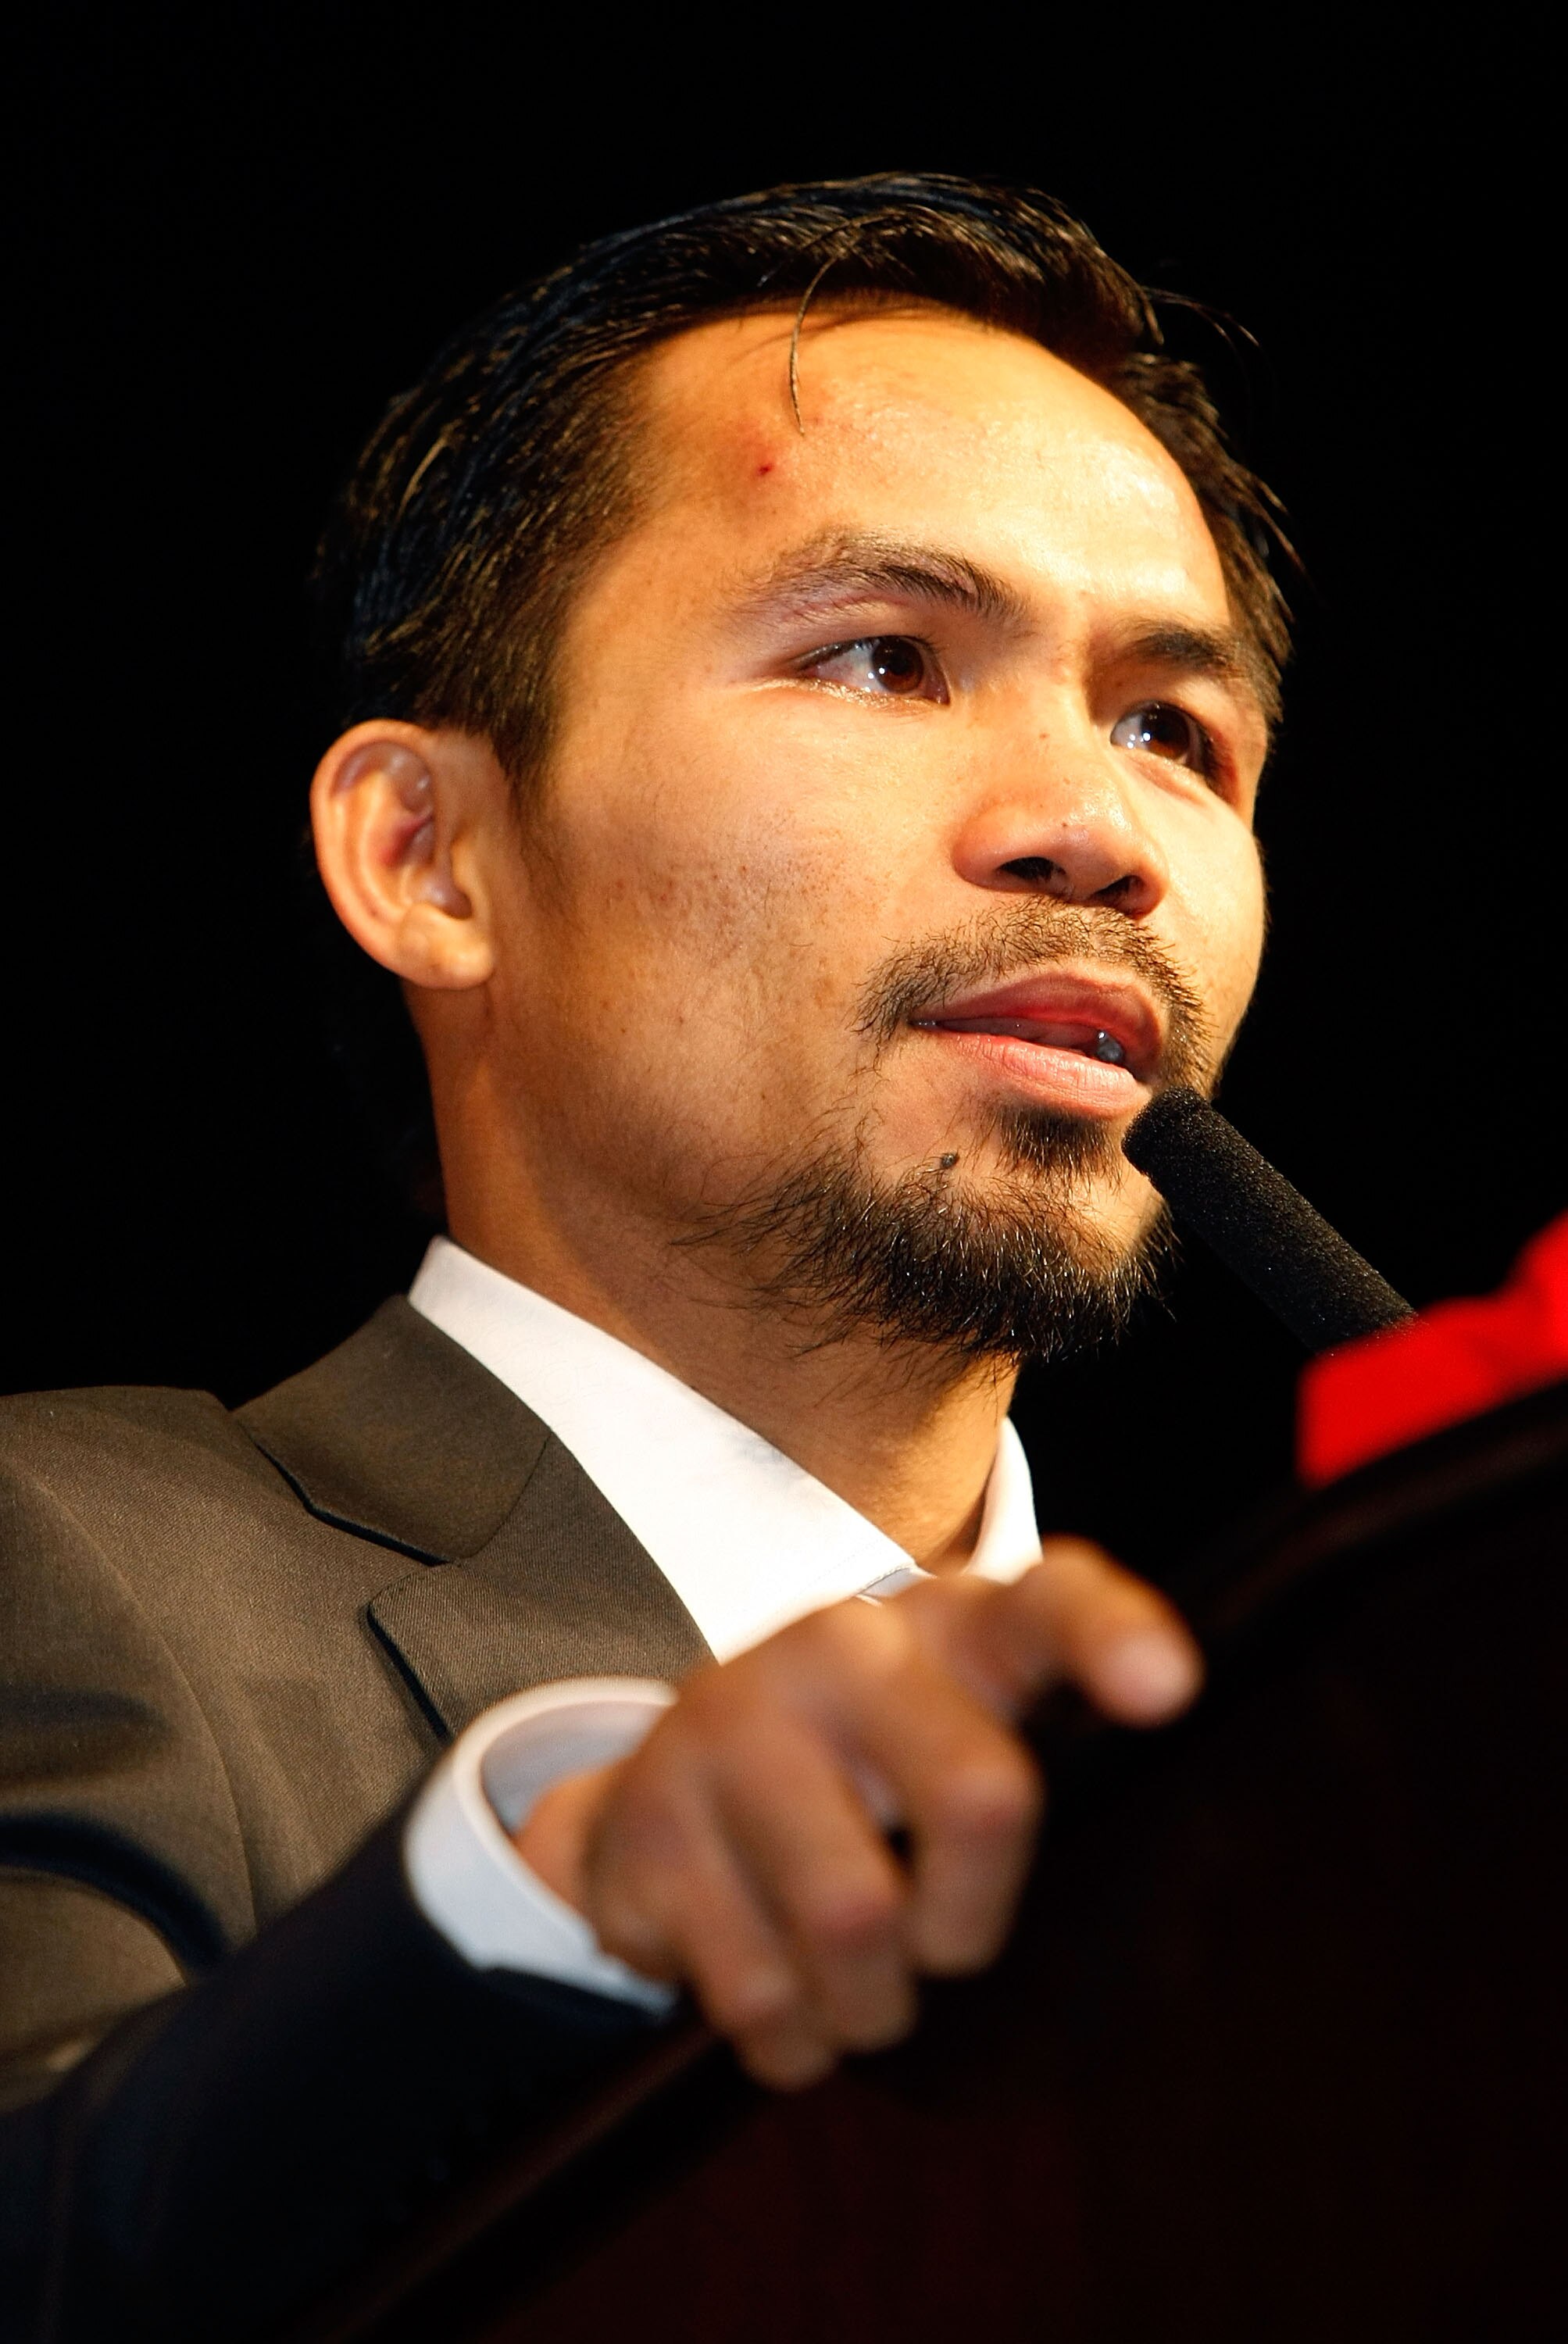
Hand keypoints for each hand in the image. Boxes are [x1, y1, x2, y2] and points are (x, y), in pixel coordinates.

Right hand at [515, 1539, 1199, 2087]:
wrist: (680, 1772)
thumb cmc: (878, 1762)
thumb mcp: (973, 1725)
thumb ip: (1073, 1748)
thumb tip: (1175, 1807)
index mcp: (953, 1625)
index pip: (1053, 1603)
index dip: (1114, 1639)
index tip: (1167, 1691)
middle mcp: (843, 1646)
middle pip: (982, 1798)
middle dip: (973, 1921)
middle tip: (940, 1943)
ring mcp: (733, 1718)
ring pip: (856, 1921)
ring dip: (871, 2002)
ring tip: (854, 1983)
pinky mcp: (649, 1815)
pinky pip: (758, 1989)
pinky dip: (792, 2037)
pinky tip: (781, 1991)